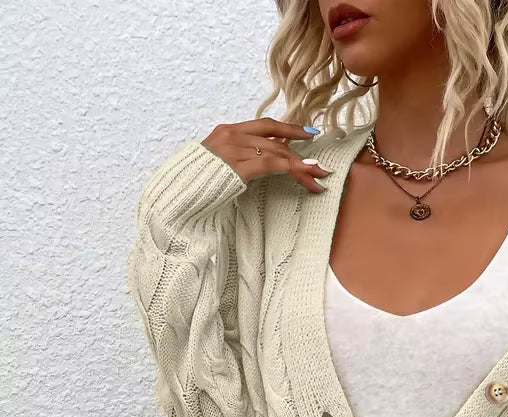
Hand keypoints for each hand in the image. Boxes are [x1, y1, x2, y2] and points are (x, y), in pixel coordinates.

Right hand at [201, 119, 331, 191]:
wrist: (178, 192)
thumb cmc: (196, 183)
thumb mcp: (217, 164)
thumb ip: (237, 157)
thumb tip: (258, 162)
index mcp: (227, 132)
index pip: (265, 126)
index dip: (289, 129)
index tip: (309, 133)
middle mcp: (232, 136)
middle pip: (275, 142)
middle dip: (300, 155)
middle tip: (321, 168)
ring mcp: (234, 149)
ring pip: (277, 153)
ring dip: (301, 167)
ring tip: (318, 177)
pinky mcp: (237, 166)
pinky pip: (270, 164)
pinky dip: (291, 169)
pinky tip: (304, 177)